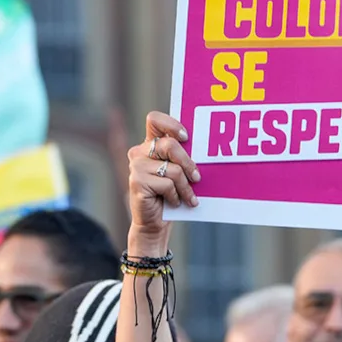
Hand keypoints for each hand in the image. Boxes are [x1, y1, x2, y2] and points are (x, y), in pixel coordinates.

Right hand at [127, 112, 199, 249]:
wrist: (154, 222)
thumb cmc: (170, 194)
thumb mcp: (178, 172)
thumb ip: (182, 158)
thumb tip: (206, 150)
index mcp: (150, 144)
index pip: (154, 120)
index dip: (171, 124)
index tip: (186, 137)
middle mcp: (139, 152)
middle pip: (170, 145)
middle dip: (189, 163)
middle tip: (197, 178)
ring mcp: (136, 167)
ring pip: (173, 169)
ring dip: (186, 186)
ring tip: (189, 197)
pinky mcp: (137, 182)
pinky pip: (167, 184)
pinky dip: (177, 196)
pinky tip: (175, 202)